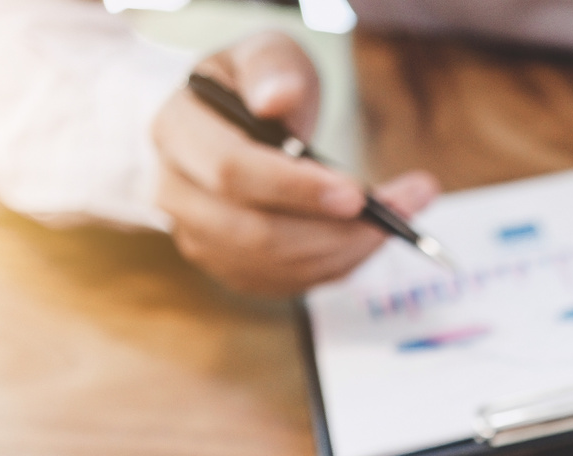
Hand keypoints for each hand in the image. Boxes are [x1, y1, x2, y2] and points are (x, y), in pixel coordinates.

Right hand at [152, 31, 439, 295]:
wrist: (243, 122)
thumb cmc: (259, 85)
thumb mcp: (267, 55)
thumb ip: (272, 69)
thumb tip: (276, 100)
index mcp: (177, 130)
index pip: (231, 172)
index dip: (296, 188)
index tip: (356, 194)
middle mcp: (175, 191)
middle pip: (255, 232)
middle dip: (333, 230)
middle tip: (396, 213)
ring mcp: (199, 236)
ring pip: (277, 265)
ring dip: (346, 250)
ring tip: (396, 221)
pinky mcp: (230, 266)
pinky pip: (290, 282)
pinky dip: (338, 265)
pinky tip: (368, 238)